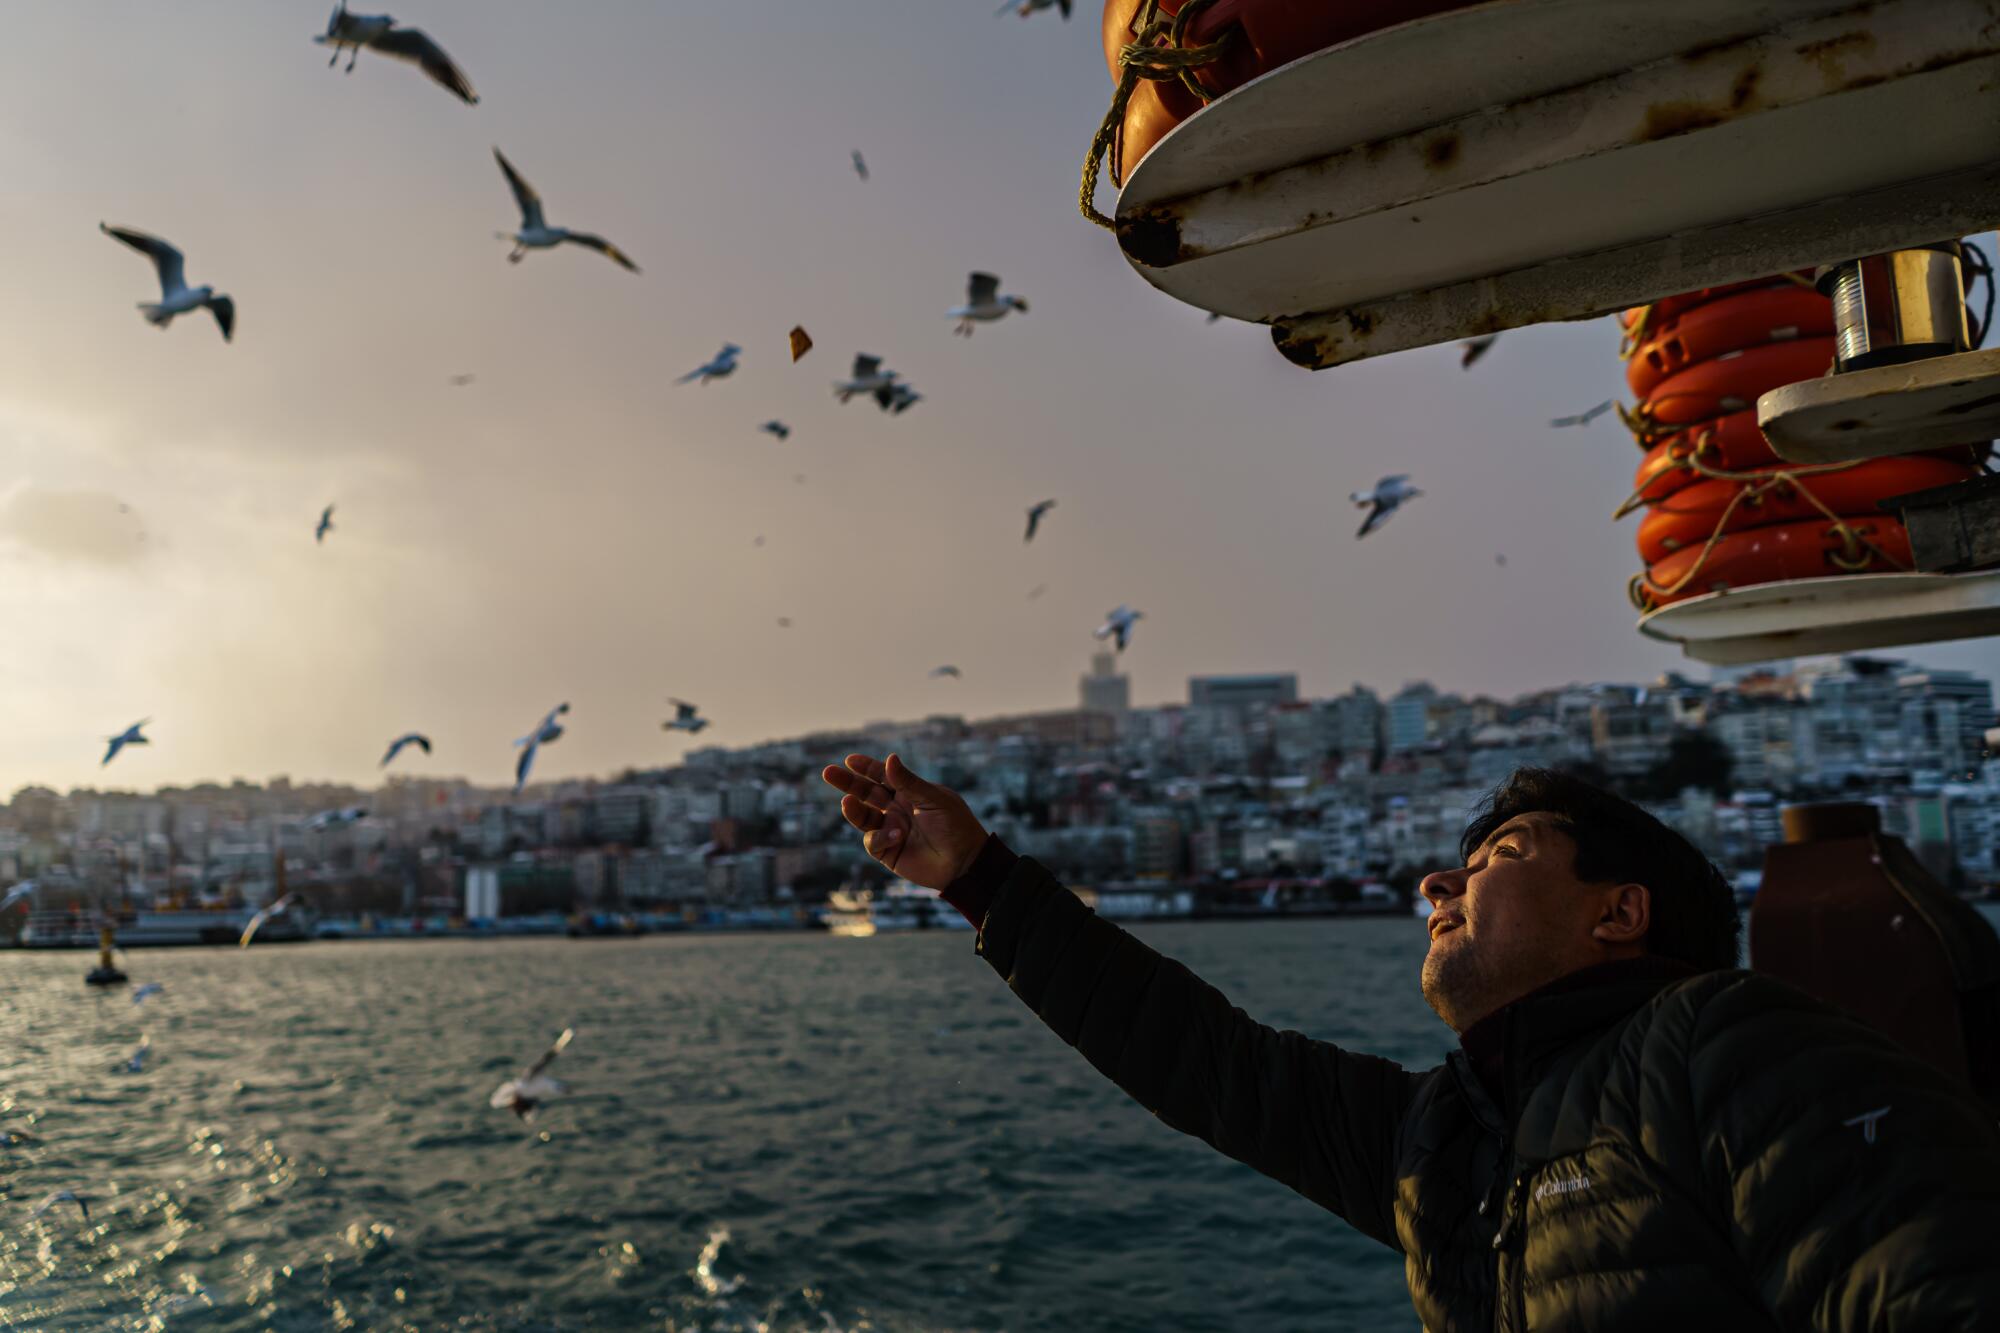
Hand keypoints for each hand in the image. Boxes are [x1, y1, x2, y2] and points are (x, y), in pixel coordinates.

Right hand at [820, 752, 986, 890]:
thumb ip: (909, 782)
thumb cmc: (955, 826)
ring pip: (863, 817)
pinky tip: (896, 836)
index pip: (882, 776)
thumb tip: (890, 758)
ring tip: (847, 803)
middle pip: (865, 793)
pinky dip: (880, 837)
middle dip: (847, 783)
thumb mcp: (934, 799)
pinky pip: (873, 841)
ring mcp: (890, 830)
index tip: (850, 760)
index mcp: (909, 792)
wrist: (964, 862)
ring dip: (854, 810)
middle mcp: (896, 809)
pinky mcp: (888, 852)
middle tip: (828, 772)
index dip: (866, 768)